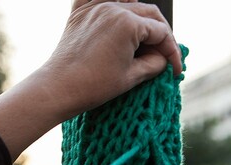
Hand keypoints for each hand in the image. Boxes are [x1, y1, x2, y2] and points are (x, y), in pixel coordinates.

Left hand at [45, 0, 181, 119]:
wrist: (57, 89)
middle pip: (148, 14)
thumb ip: (154, 64)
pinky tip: (118, 9)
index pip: (161, 32)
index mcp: (128, 23)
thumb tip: (163, 59)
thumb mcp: (131, 77)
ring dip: (140, 20)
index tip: (173, 69)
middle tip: (162, 56)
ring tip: (144, 41)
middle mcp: (112, 8)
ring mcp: (94, 8)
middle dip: (159, 35)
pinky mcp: (79, 13)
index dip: (172, 52)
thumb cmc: (92, 86)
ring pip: (128, 5)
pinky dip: (111, 2)